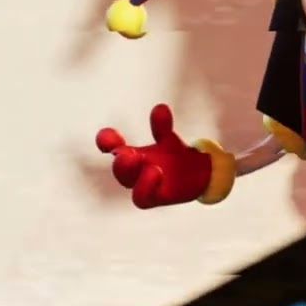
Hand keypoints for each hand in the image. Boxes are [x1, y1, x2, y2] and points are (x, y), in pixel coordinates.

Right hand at [95, 104, 212, 208]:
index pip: (113, 147)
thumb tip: (160, 108)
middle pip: (121, 170)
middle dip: (121, 163)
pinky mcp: (157, 198)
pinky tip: (155, 172)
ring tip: (148, 166)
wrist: (200, 174)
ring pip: (130, 184)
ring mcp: (145, 185)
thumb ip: (163, 127)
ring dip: (133, 176)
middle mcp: (135, 171)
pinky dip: (147, 186)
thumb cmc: (176, 156)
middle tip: (127, 154)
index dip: (106, 141)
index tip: (106, 134)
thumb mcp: (169, 140)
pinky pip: (143, 198)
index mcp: (133, 154)